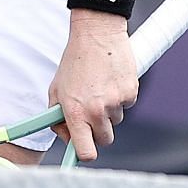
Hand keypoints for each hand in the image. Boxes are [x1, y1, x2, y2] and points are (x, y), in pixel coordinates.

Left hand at [47, 10, 137, 161]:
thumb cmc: (74, 62)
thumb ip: (58, 117)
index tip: (82, 149)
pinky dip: (119, 98)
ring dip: (108, 112)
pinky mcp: (131, 92)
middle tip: (90, 113)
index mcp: (76, 112)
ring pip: (115, 121)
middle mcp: (97, 111)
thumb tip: (67, 137)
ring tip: (98, 87)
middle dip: (97, 131)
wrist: (96, 34)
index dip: (85, 154)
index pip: (86, 152)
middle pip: (104, 140)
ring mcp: (116, 102)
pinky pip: (125, 105)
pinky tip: (110, 80)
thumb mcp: (56, 89)